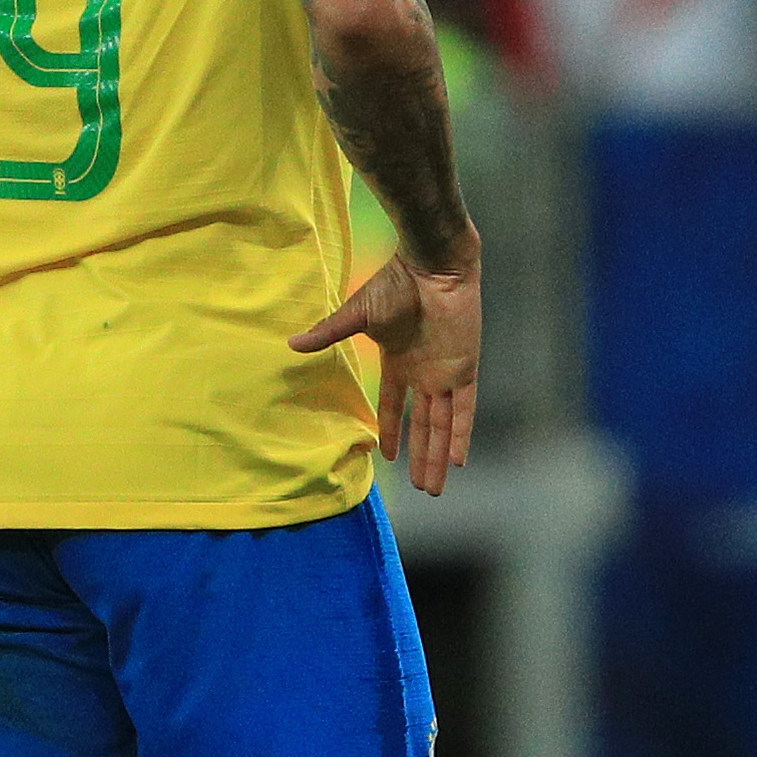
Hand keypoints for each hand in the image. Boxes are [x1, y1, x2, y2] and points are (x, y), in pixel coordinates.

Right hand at [294, 254, 480, 496]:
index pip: (394, 405)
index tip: (388, 456)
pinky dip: (461, 435)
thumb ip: (329, 334)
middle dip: (422, 457)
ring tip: (434, 487)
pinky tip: (456, 461)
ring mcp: (445, 374)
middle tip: (423, 489)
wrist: (432, 268)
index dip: (392, 430)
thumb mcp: (358, 315)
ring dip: (438, 456)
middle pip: (423, 425)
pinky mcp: (464, 370)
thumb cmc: (395, 284)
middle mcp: (424, 373)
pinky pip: (464, 411)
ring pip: (442, 425)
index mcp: (400, 361)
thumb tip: (291, 344)